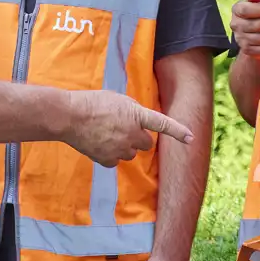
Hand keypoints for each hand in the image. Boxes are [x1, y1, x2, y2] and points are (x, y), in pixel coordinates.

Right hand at [67, 90, 192, 166]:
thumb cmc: (92, 103)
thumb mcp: (118, 100)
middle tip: (123, 129)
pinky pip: (115, 161)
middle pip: (146, 143)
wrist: (69, 116)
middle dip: (138, 138)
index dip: (178, 131)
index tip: (190, 138)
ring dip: (124, 146)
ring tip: (106, 134)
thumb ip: (132, 110)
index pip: (162, 124)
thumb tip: (137, 120)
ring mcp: (120, 149)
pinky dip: (109, 154)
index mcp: (136, 115)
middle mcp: (132, 134)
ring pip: (130, 153)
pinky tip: (98, 143)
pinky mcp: (108, 160)